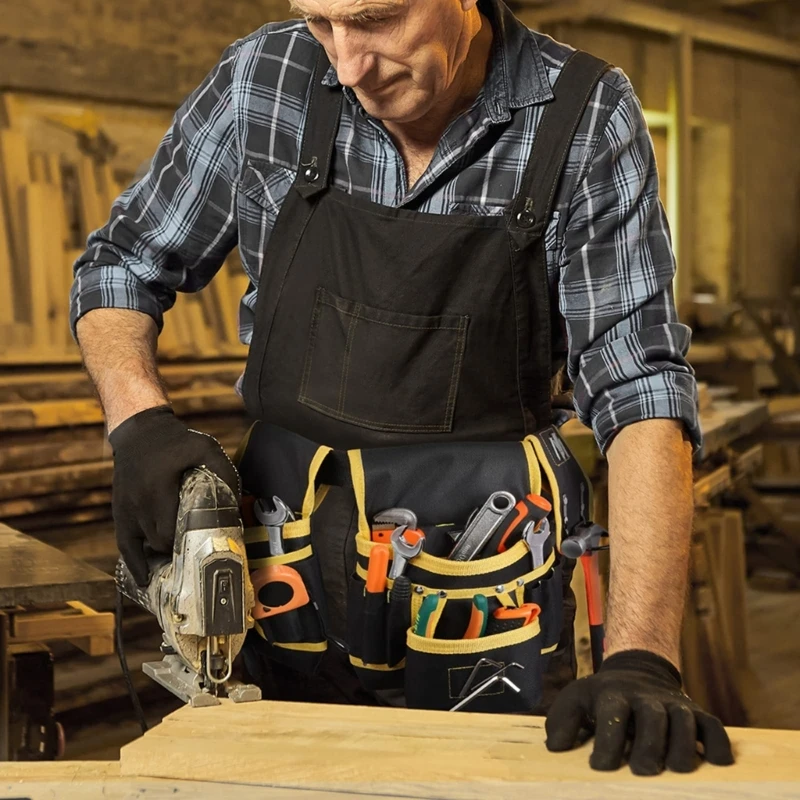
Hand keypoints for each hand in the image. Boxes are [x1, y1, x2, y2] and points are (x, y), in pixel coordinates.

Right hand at [108, 405, 240, 585]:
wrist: (140, 431)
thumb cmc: (175, 440)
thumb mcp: (205, 448)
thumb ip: (223, 472)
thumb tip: (237, 501)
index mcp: (158, 489)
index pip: (170, 529)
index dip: (188, 543)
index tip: (206, 548)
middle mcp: (138, 503)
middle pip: (158, 542)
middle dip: (178, 552)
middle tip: (197, 558)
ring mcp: (126, 510)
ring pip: (142, 547)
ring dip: (160, 557)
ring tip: (179, 571)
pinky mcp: (119, 512)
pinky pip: (124, 545)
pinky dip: (134, 563)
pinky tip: (145, 578)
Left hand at [545, 650, 734, 774]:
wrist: (638, 670)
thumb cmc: (603, 697)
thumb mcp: (577, 699)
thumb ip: (562, 721)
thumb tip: (555, 747)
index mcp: (614, 695)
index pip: (612, 713)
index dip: (608, 740)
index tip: (600, 767)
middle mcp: (646, 698)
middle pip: (652, 717)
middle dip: (649, 745)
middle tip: (643, 772)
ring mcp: (674, 704)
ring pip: (684, 721)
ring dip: (684, 746)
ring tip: (679, 772)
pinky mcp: (697, 713)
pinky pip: (714, 726)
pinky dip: (718, 744)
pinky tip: (716, 764)